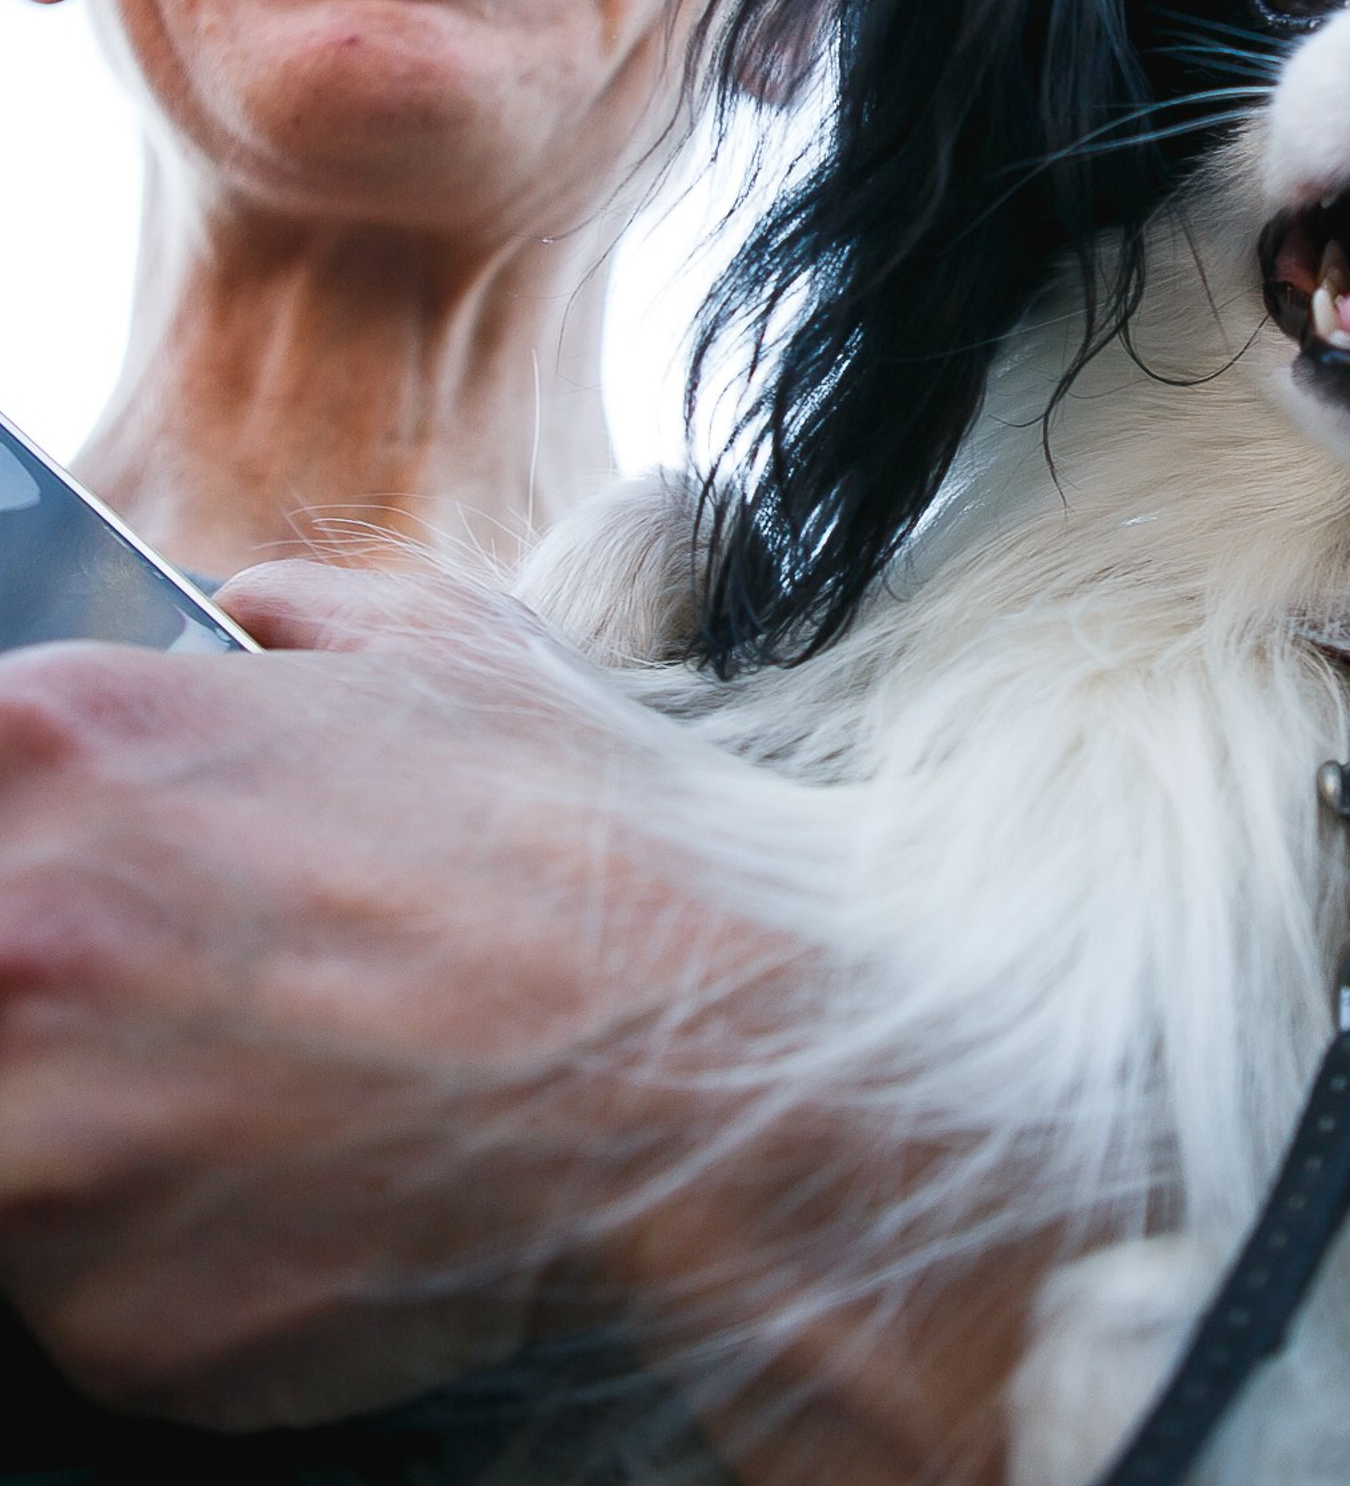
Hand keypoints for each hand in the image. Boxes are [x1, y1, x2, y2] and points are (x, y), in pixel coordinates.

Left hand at [0, 563, 1021, 1475]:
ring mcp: (42, 1136)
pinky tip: (318, 1200)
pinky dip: (185, 1269)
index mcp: (65, 745)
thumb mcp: (459, 647)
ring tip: (282, 1114)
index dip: (24, 852)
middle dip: (69, 1000)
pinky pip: (91, 1302)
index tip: (89, 904)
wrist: (704, 1056)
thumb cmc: (587, 847)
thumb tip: (242, 610)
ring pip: (12, 1153)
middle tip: (218, 1010)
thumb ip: (303, 611)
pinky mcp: (103, 1314)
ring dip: (111, 1145)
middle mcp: (16, 931)